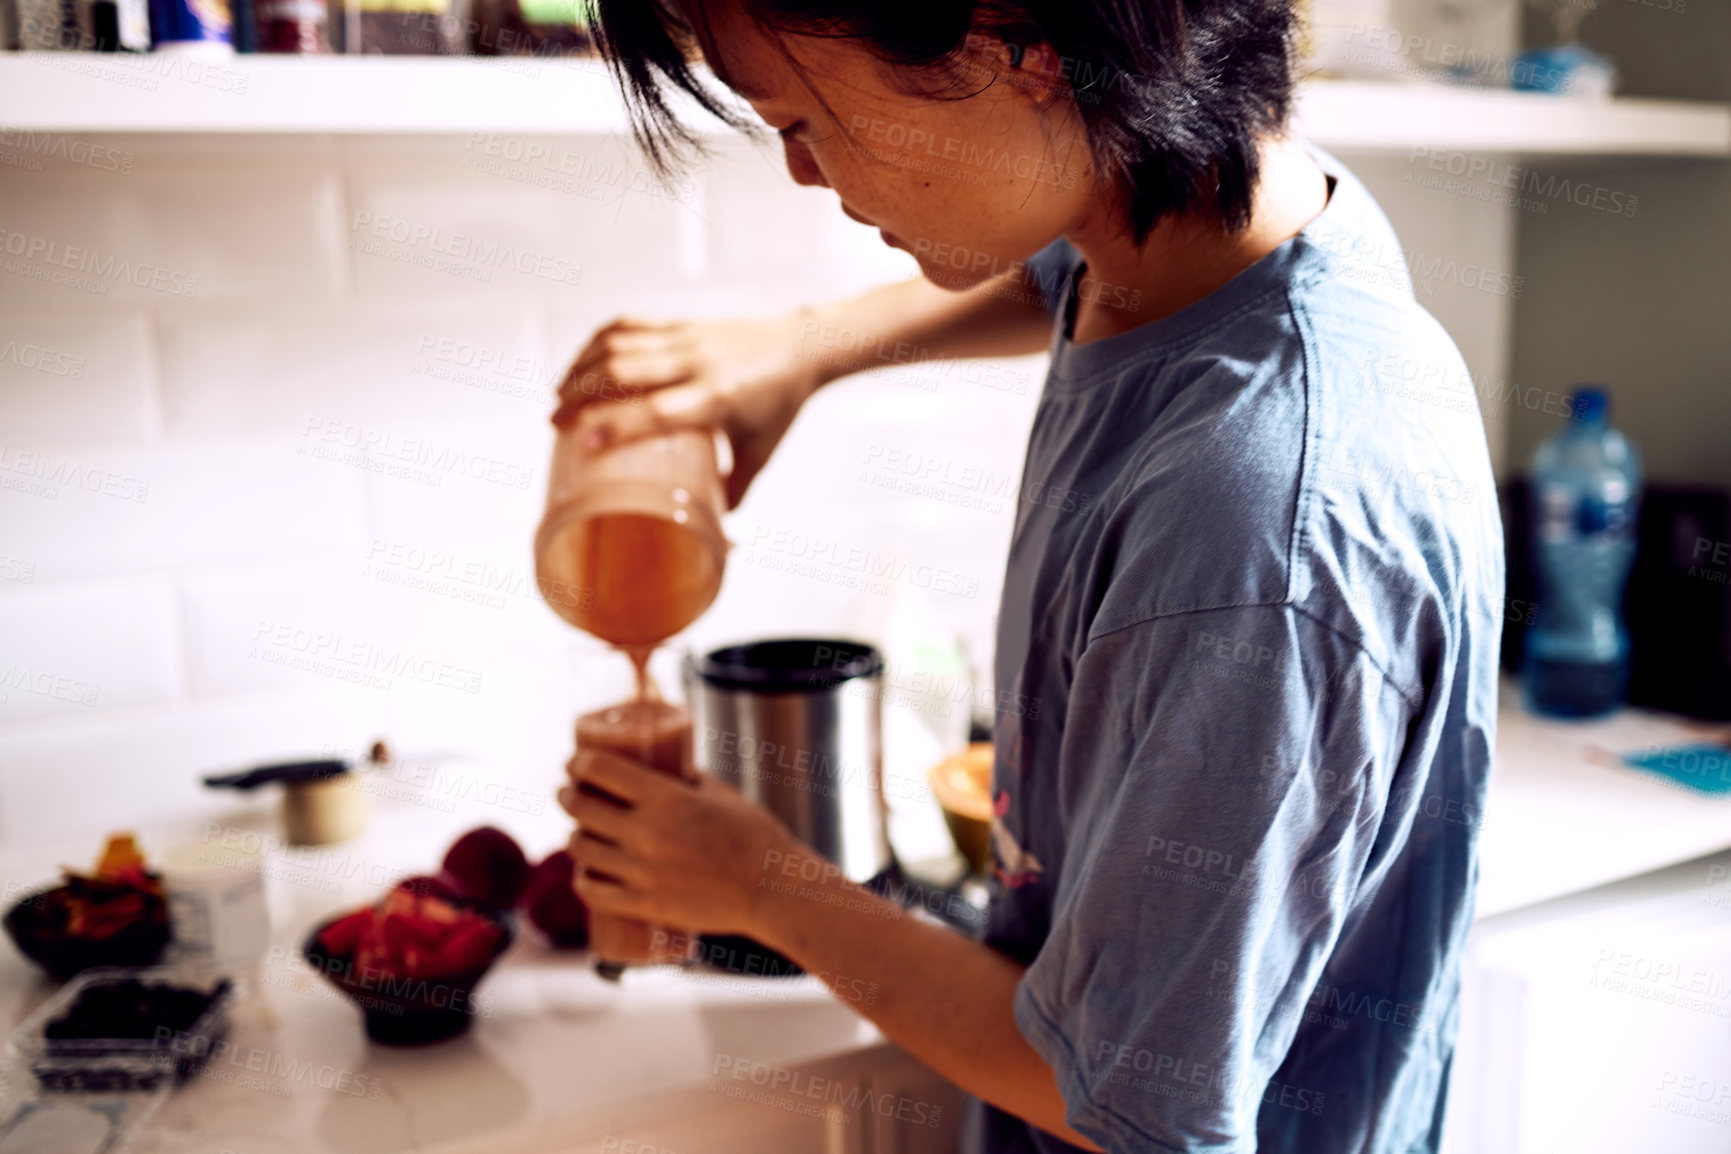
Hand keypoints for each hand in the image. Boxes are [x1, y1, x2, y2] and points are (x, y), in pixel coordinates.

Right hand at [549, 310, 827, 508]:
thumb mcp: (762, 452)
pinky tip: (579, 363)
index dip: (617, 426)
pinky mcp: (681, 323)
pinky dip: (596, 342)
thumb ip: (735, 490)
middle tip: (553, 424)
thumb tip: (715, 532)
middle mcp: (699, 364)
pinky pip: (629, 325)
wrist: (803, 344)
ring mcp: (687, 338)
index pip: (659, 411)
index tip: (581, 443)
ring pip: (620, 345)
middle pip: (624, 372)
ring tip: (556, 396)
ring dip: (581, 369)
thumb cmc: (781, 405)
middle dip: (580, 396)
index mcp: (719, 399)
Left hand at [556, 746, 799, 938]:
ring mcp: (643, 872)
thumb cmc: (754, 836)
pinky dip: (583, 879)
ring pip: (582, 849)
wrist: (772, 889)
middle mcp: (647, 833)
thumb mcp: (720, 793)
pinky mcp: (645, 904)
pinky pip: (594, 892)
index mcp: (667, 799)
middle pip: (581, 807)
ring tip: (579, 832)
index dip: (578, 763)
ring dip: (574, 836)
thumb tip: (663, 769)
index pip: (601, 770)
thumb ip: (686, 780)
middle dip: (567, 795)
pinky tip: (585, 872)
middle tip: (568, 792)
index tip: (574, 763)